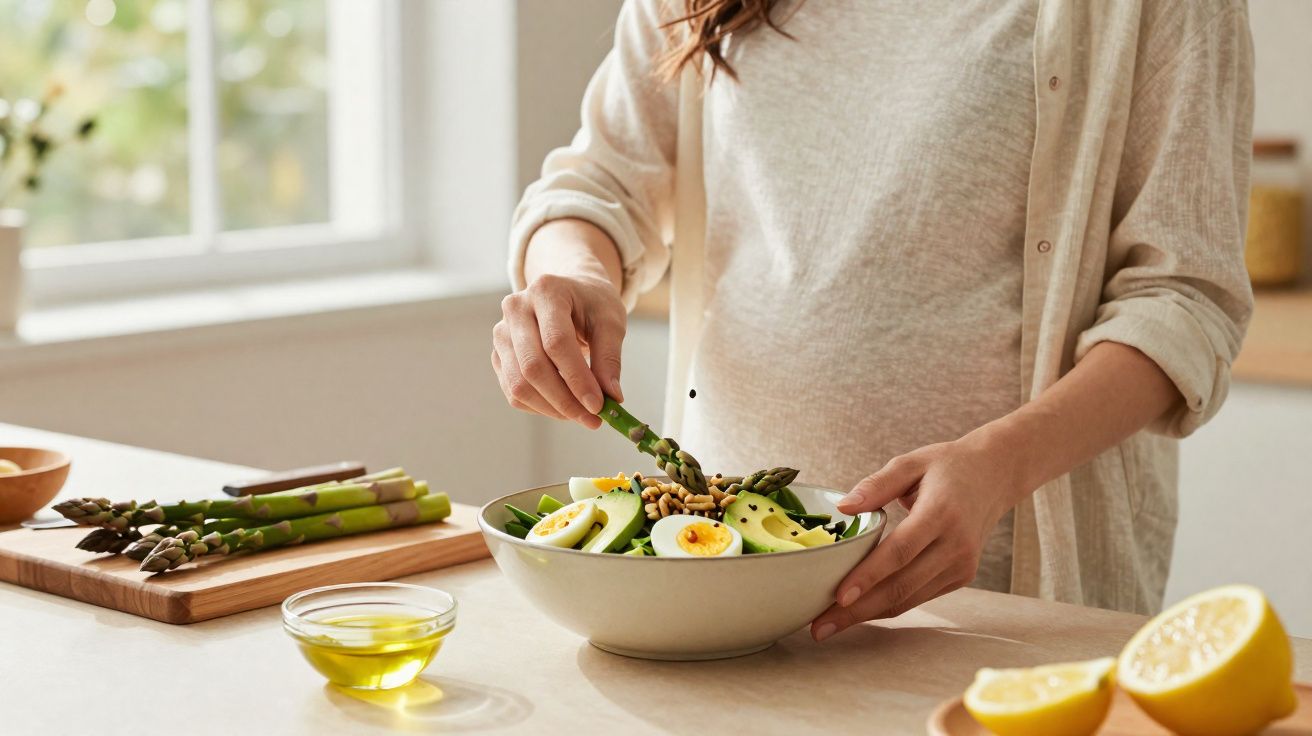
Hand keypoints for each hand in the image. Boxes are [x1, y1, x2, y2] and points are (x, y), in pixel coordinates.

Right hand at [492, 273, 627, 428]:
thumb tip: (612, 397)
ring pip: (519, 384)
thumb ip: (610, 358)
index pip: (556, 343)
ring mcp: (502, 333)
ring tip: (582, 415)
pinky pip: (513, 392)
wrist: (570, 294)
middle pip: (533, 366)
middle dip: (565, 400)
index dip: (577, 378)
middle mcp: (516, 308)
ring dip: (552, 409)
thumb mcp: (611, 321)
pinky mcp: (499, 355)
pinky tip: (564, 406)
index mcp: (546, 291)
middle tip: (594, 419)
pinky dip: (540, 407)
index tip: (598, 405)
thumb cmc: (592, 305)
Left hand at [810, 432, 1027, 640]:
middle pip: (901, 586)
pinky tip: (859, 611)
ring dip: (867, 615)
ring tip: (829, 625)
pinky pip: (918, 597)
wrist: (995, 475)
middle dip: (857, 610)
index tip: (838, 597)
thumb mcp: (911, 462)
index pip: (900, 551)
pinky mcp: (961, 576)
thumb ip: (876, 484)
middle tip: (819, 626)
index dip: (868, 576)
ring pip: (908, 599)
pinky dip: (887, 606)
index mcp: (941, 513)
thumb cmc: (948, 466)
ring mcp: (961, 565)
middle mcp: (955, 545)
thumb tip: (843, 507)